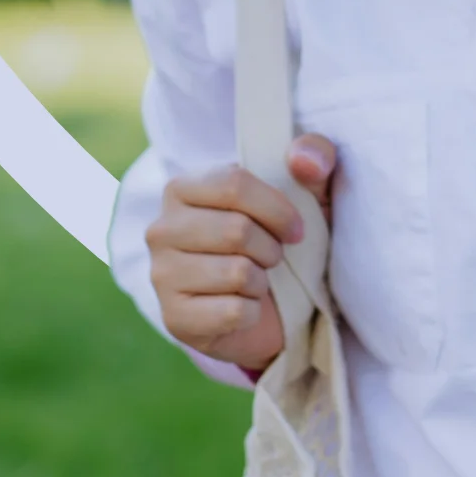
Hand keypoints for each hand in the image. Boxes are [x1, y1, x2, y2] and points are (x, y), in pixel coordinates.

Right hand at [146, 134, 340, 374]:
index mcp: (183, 189)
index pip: (233, 184)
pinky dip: (251, 312)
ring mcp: (161, 275)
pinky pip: (233, 311)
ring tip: (254, 280)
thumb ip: (314, 158)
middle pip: (237, 230)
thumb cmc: (279, 240)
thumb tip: (305, 160)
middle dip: (270, 249)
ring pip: (237, 272)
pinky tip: (242, 306)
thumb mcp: (308, 193)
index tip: (295, 230)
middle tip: (271, 258)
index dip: (276, 209)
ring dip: (261, 281)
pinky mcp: (175, 318)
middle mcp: (162, 229)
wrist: (268, 310)